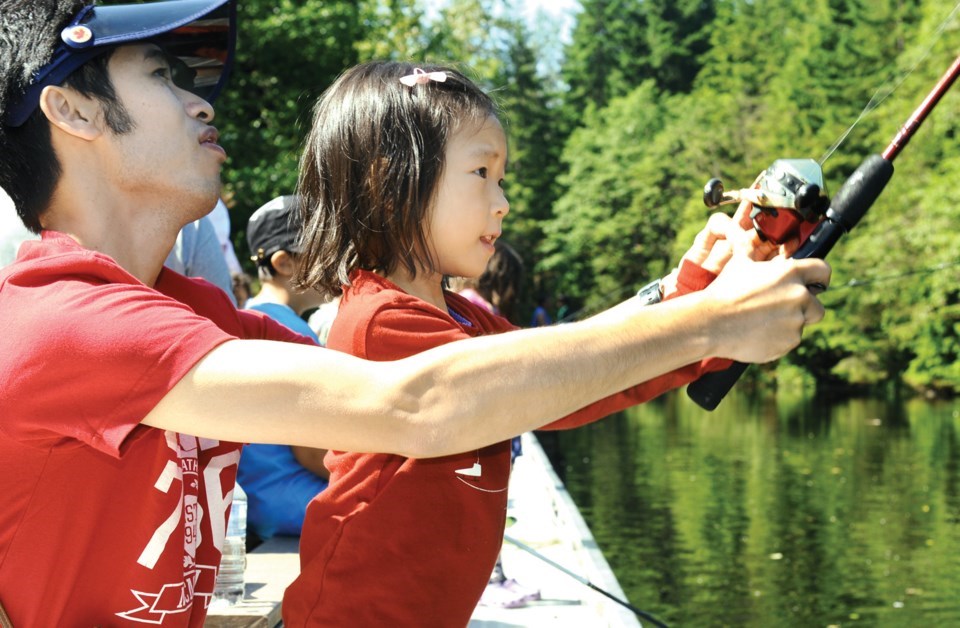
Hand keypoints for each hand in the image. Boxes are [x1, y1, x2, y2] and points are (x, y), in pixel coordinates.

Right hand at [703, 253, 830, 363]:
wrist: (711, 322)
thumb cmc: (724, 290)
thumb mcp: (740, 263)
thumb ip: (753, 248)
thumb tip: (749, 232)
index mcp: (791, 273)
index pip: (823, 271)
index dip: (819, 278)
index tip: (815, 284)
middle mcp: (799, 296)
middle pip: (817, 306)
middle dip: (803, 308)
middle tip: (779, 310)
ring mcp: (796, 321)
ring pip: (801, 325)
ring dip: (788, 324)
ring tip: (761, 322)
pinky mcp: (789, 342)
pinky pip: (789, 341)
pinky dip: (778, 339)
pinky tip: (758, 333)